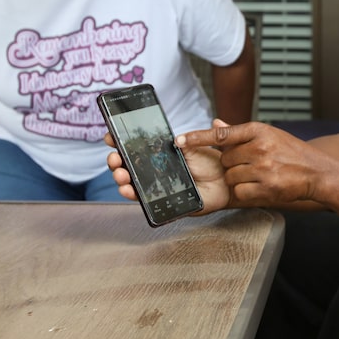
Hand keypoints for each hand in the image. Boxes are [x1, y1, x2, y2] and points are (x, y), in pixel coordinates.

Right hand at [104, 120, 229, 213]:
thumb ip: (187, 138)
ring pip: (132, 183)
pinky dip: (133, 195)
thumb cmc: (212, 162)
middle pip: (128, 166)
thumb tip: (177, 137)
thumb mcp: (198, 146)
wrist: (226, 181)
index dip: (120, 142)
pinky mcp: (164, 200)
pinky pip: (145, 200)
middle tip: (115, 159)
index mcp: (160, 153)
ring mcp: (158, 185)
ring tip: (121, 174)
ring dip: (121, 179)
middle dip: (116, 161)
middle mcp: (156, 169)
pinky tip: (128, 190)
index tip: (111, 137)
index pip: (134, 147)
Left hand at [178, 121, 338, 206]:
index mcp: (258, 131)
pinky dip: (247, 191)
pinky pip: (241, 191)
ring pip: (232, 177)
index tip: (179, 140)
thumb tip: (215, 124)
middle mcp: (260, 147)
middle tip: (252, 165)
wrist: (317, 172)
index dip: (198, 137)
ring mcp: (263, 168)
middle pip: (226, 160)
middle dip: (233, 165)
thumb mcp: (269, 135)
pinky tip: (262, 185)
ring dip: (240, 179)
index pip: (221, 134)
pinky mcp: (267, 187)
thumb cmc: (293, 153)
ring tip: (260, 175)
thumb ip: (239, 133)